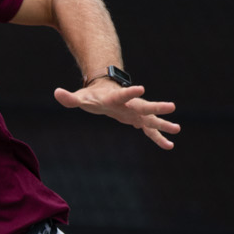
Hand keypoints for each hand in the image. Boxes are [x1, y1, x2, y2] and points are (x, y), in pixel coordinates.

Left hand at [52, 78, 179, 149]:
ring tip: (177, 129)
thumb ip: (69, 98)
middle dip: (157, 107)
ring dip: (163, 124)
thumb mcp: (80, 98)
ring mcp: (135, 112)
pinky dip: (158, 138)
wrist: (105, 93)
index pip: (123, 95)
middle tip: (172, 106)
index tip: (142, 88)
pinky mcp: (138, 120)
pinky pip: (149, 131)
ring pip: (151, 119)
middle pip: (144, 106)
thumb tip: (57, 93)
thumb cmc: (92, 96)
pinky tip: (169, 145)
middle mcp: (129, 104)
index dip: (130, 92)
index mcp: (115, 99)